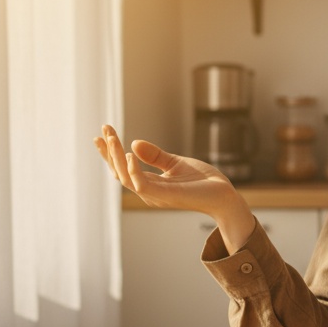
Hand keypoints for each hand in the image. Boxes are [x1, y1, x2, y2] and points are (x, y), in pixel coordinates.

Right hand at [94, 125, 254, 250]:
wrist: (224, 195)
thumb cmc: (203, 182)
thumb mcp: (176, 163)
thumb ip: (155, 156)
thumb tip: (134, 143)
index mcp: (149, 184)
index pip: (123, 168)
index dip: (111, 152)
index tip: (103, 132)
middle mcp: (148, 191)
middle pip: (119, 172)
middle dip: (108, 152)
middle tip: (103, 130)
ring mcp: (155, 195)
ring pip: (125, 177)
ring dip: (116, 157)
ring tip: (112, 138)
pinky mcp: (165, 196)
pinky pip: (142, 185)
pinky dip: (133, 170)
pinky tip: (129, 154)